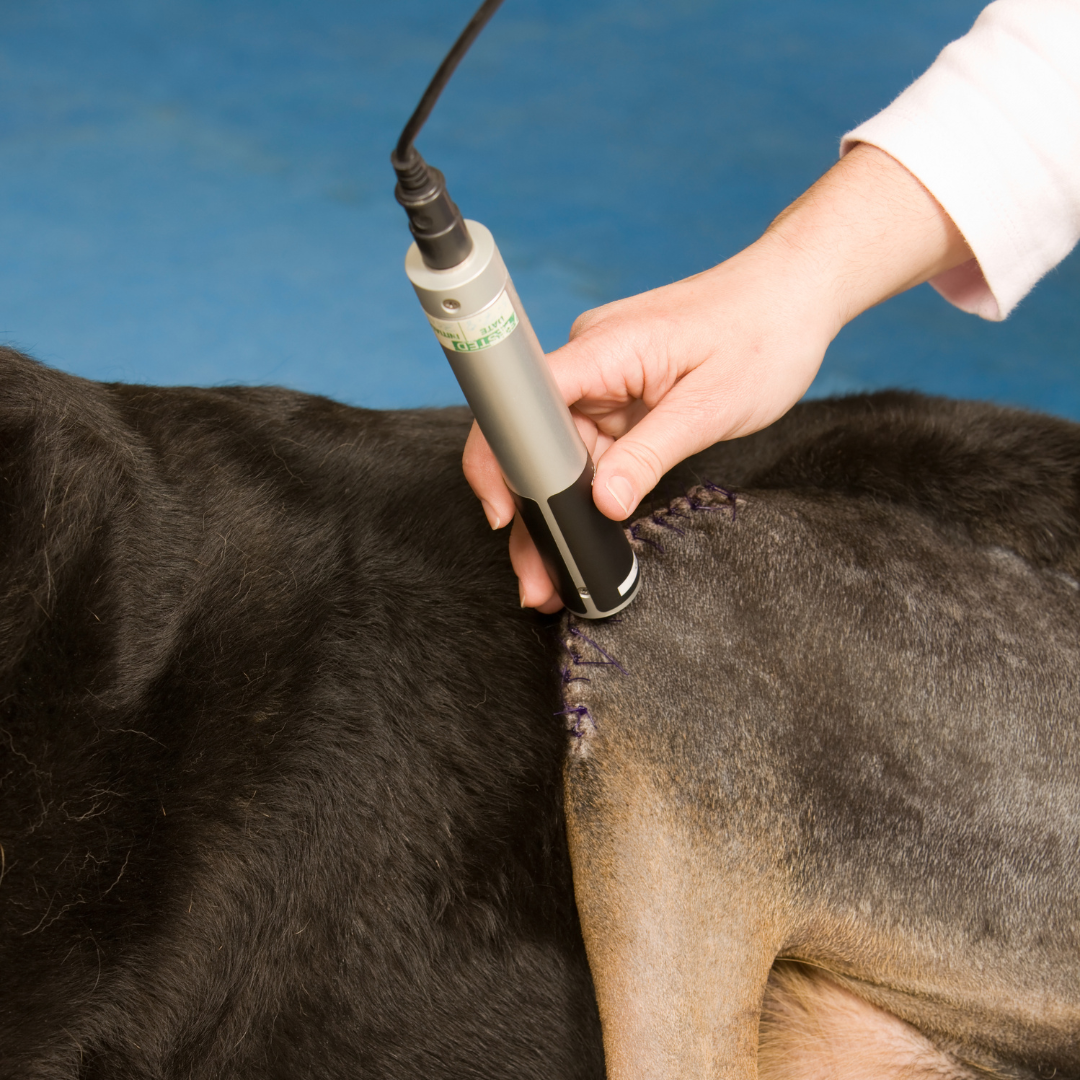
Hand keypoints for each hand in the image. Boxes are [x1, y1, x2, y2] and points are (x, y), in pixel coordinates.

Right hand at [464, 145, 972, 609]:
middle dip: (531, 510)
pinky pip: (591, 448)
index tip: (505, 515)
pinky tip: (586, 531)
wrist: (795, 295)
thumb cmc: (764, 334)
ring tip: (556, 572)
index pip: (524, 403)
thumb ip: (649, 456)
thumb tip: (603, 505)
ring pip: (561, 453)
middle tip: (537, 577)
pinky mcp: (622, 394)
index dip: (501, 461)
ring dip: (559, 509)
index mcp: (603, 348)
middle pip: (536, 440)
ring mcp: (605, 378)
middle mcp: (591, 361)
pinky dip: (588, 491)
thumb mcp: (709, 407)